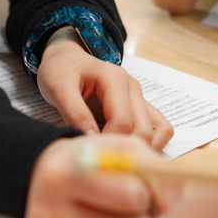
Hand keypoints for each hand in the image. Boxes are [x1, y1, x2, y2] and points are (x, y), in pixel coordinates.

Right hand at [26, 134, 158, 217]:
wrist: (49, 177)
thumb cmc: (96, 161)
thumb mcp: (124, 149)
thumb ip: (156, 170)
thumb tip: (173, 208)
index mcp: (64, 174)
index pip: (132, 196)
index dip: (147, 192)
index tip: (141, 188)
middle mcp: (48, 213)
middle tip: (138, 208)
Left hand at [36, 38, 172, 150]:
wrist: (65, 58)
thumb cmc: (60, 70)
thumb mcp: (58, 88)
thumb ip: (75, 113)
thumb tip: (93, 141)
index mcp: (115, 79)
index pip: (122, 122)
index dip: (107, 143)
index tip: (89, 153)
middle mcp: (133, 88)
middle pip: (143, 130)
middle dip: (124, 149)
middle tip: (101, 159)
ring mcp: (140, 97)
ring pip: (158, 131)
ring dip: (142, 149)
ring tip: (117, 157)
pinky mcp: (140, 106)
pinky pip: (160, 127)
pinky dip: (153, 143)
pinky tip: (129, 151)